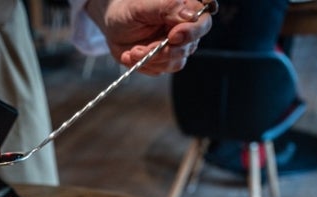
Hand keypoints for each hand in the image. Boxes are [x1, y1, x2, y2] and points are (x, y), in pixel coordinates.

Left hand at [86, 0, 213, 74]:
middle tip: (141, 49)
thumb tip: (189, 15)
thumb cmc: (128, 9)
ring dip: (151, 60)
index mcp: (186, 10)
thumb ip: (167, 7)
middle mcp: (185, 29)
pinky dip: (144, 66)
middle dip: (163, 51)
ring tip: (132, 51)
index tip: (173, 36)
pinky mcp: (165, 61)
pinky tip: (131, 56)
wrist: (113, 24)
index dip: (191, 32)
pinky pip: (161, 69)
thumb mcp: (142, 5)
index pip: (202, 22)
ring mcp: (176, 47)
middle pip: (189, 47)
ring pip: (175, 62)